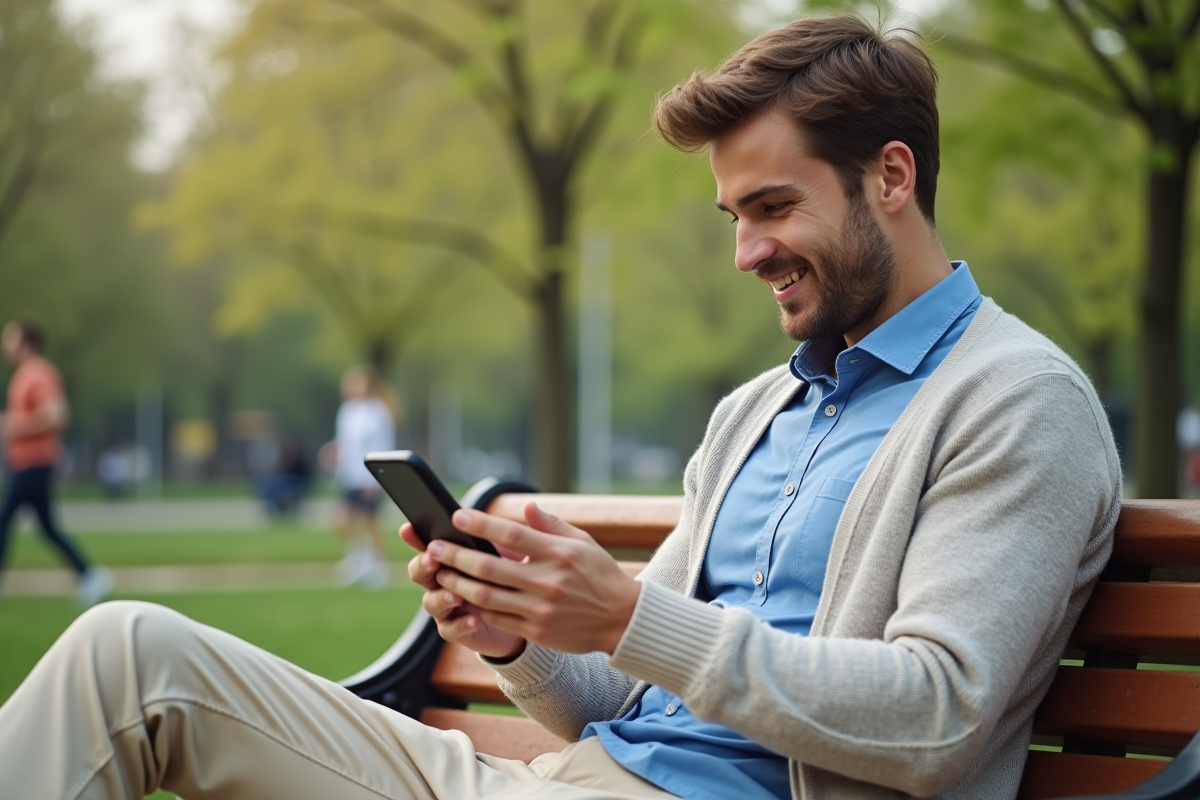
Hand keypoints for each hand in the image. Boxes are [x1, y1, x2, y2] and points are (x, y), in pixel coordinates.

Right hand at [402, 522, 526, 658]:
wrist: (527, 616)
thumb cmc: (518, 575)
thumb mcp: (521, 551)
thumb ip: (523, 532)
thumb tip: (531, 505)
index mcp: (453, 556)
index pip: (428, 543)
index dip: (415, 537)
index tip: (409, 528)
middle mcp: (444, 580)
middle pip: (420, 572)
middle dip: (423, 564)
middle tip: (432, 558)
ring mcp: (448, 606)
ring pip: (431, 601)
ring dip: (441, 596)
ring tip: (455, 594)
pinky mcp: (458, 629)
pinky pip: (450, 628)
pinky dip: (460, 623)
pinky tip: (474, 618)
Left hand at [426, 502, 641, 655]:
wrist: (622, 619)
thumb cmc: (599, 574)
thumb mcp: (582, 543)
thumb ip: (550, 525)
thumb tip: (525, 506)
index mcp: (558, 553)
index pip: (512, 534)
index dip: (482, 524)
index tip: (458, 516)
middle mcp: (547, 581)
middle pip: (489, 566)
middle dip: (456, 555)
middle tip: (434, 546)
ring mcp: (540, 608)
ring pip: (486, 595)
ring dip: (457, 582)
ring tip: (440, 572)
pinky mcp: (536, 630)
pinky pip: (496, 617)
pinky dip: (474, 606)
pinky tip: (460, 596)